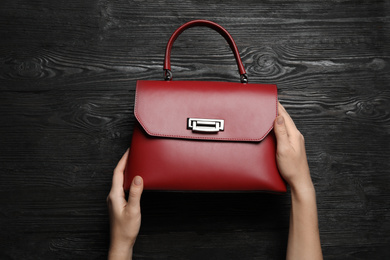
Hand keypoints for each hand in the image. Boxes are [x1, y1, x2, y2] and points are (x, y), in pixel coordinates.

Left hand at [107, 149, 142, 259]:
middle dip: (125, 163)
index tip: (129, 151)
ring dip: (126, 172)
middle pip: (118, 175)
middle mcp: (112, 196)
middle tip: (132, 154)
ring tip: (134, 164)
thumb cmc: (126, 229)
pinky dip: (128, 181)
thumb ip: (136, 193)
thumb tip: (138, 177)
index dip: (123, 160)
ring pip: (120, 181)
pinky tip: (134, 182)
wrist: (121, 243)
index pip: (118, 173)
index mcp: (114, 195)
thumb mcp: (133, 210)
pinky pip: (122, 187)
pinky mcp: (118, 204)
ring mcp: (114, 200)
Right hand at [274, 103, 322, 259]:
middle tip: (269, 103)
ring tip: (270, 112)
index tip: (271, 99)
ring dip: (278, 117)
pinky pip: (285, 131)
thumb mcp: (284, 149)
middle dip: (277, 110)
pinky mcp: (292, 146)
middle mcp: (296, 136)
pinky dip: (279, 126)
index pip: (284, 116)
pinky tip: (274, 128)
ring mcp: (295, 141)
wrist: (299, 181)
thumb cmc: (291, 168)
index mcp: (294, 134)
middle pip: (285, 119)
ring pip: (285, 125)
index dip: (278, 107)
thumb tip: (278, 117)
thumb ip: (281, 132)